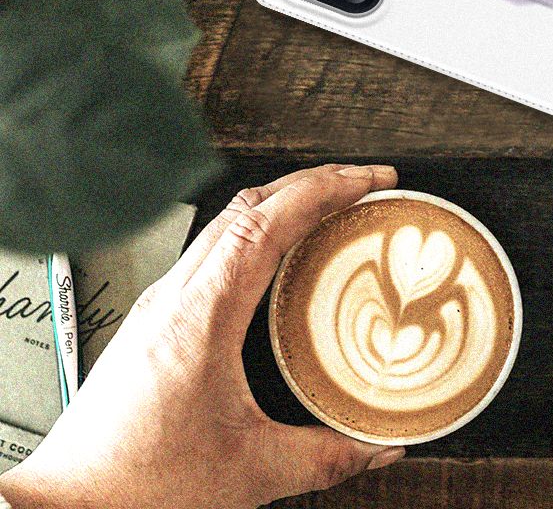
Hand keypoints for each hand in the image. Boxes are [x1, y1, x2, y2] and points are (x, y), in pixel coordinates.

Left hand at [0, 164, 403, 508]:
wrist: (69, 505)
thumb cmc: (137, 485)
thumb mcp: (250, 471)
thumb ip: (326, 457)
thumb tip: (379, 445)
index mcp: (201, 314)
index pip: (267, 221)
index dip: (323, 189)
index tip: (366, 180)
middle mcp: (176, 295)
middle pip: (249, 204)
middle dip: (312, 182)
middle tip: (362, 183)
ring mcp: (161, 300)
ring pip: (227, 221)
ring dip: (283, 202)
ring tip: (329, 207)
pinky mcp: (155, 317)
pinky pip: (213, 249)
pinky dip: (257, 231)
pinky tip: (279, 256)